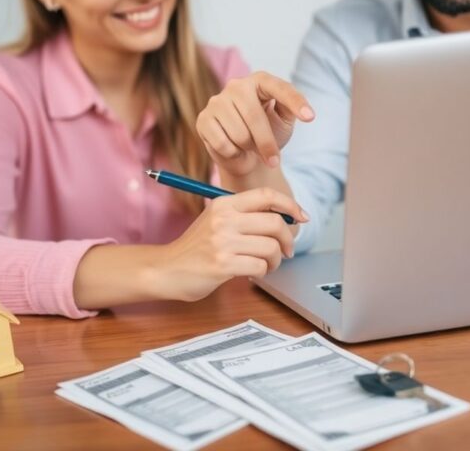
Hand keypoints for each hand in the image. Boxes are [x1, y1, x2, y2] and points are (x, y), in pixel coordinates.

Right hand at [157, 188, 307, 301]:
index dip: (290, 205)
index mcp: (224, 204)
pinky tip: (253, 272)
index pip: (266, 196)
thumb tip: (286, 217)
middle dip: (287, 240)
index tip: (302, 216)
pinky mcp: (222, 265)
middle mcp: (224, 219)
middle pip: (275, 223)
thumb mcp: (216, 220)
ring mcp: (222, 242)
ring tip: (266, 264)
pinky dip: (263, 272)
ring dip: (275, 260)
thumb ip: (245, 215)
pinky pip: (260, 266)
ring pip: (271, 247)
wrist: (167, 269)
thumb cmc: (197, 248)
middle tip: (286, 250)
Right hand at [196, 72, 314, 177]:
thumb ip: (290, 110)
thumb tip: (303, 111)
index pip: (280, 88)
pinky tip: (234, 148)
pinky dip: (232, 153)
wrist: (245, 154)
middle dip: (267, 144)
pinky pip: (222, 143)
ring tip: (249, 146)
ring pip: (238, 133)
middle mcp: (237, 86)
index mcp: (260, 81)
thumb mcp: (284, 120)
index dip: (295, 102)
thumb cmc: (268, 133)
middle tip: (274, 160)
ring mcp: (217, 101)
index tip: (310, 117)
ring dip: (248, 148)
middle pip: (255, 117)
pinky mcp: (204, 119)